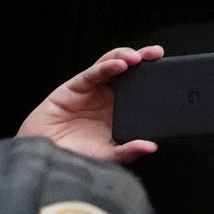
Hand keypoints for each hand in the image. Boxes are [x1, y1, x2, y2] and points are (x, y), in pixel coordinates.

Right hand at [19, 45, 166, 162]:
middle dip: (145, 60)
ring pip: (113, 65)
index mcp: (119, 113)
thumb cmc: (70, 158)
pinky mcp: (75, 87)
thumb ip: (127, 151)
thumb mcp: (106, 157)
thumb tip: (151, 146)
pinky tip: (120, 65)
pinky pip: (94, 72)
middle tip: (157, 55)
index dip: (154, 79)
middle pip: (130, 72)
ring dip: (126, 57)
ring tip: (138, 58)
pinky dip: (107, 65)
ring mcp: (92, 91)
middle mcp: (107, 99)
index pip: (141, 89)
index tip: (170, 74)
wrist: (42, 159)